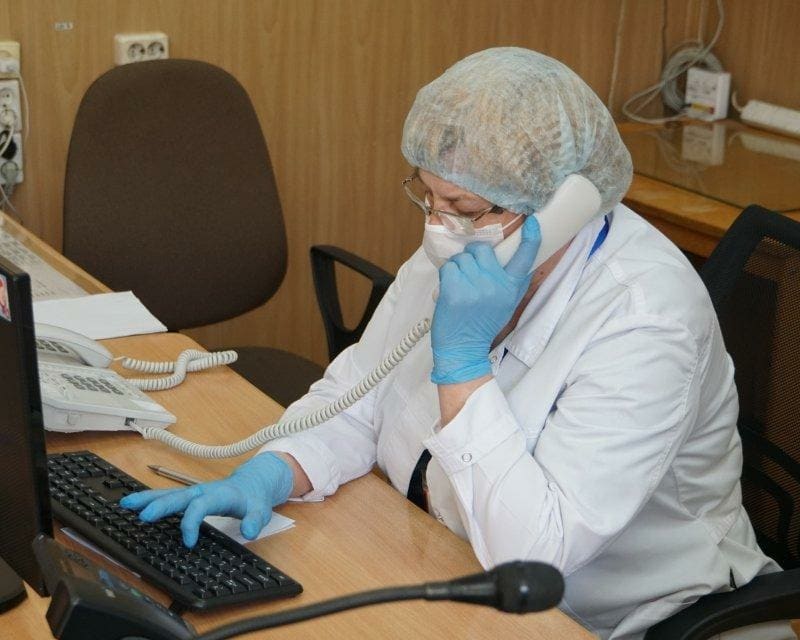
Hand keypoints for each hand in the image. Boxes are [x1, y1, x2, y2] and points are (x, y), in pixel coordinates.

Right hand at [119, 452, 293, 547]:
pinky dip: (149, 499)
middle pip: (178, 496)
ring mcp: (193, 492)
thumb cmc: (253, 499)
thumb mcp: (261, 511)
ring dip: (147, 499)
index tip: (188, 543)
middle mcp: (202, 491)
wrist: (252, 484)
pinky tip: (133, 504)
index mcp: (219, 495)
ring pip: (167, 493)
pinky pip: (166, 496)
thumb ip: (255, 521)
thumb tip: (249, 532)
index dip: (192, 523)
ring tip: (125, 504)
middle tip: (143, 516)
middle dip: (160, 505)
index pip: (200, 506)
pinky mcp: (188, 495)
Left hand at [431, 215, 540, 383]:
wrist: (463, 349)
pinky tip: (450, 289)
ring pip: (462, 258)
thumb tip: (523, 257)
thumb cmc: (484, 324)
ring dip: (458, 268)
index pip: (525, 258)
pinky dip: (446, 275)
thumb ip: (514, 282)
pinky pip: (448, 267)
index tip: (531, 222)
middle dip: (473, 257)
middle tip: (471, 273)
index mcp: (511, 288)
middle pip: (482, 250)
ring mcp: (474, 287)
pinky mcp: (454, 291)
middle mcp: (495, 285)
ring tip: (460, 285)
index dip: (530, 238)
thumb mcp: (508, 304)